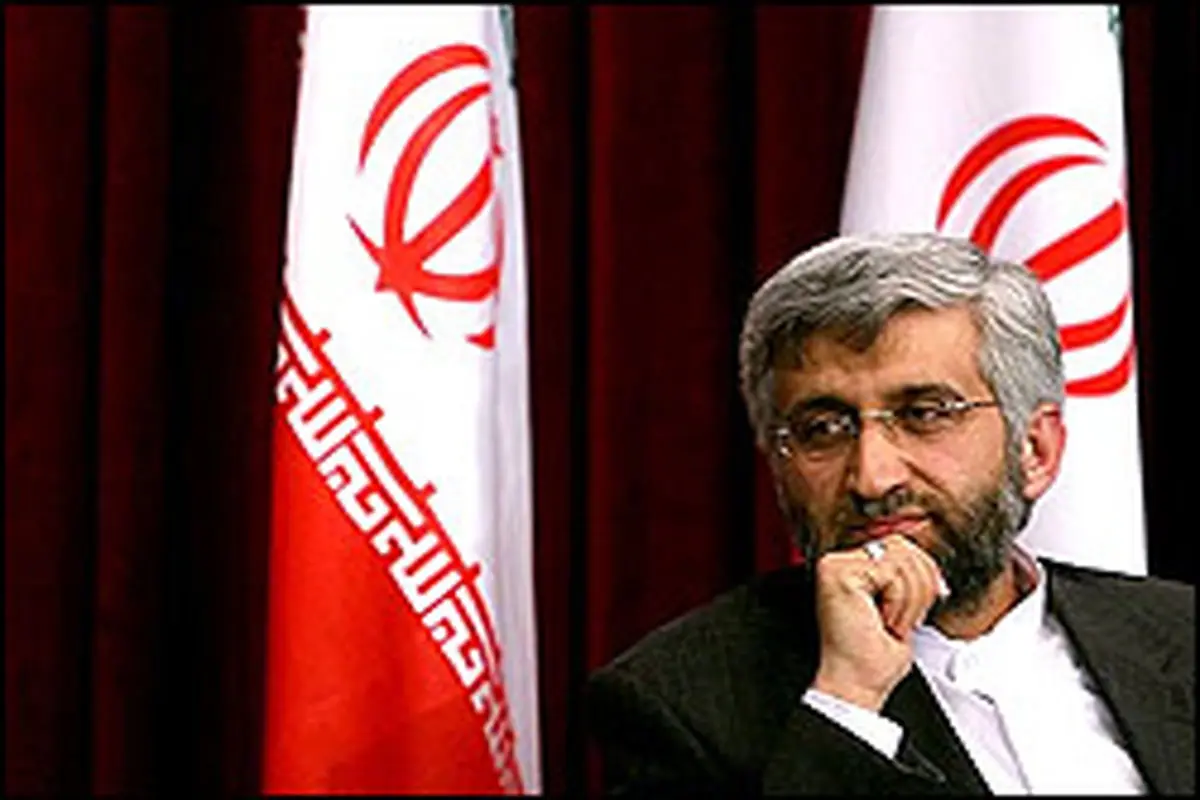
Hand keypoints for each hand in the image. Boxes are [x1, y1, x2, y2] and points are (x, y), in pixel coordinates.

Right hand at [810, 534, 947, 711]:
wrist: (856, 684)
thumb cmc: (872, 657)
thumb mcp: (901, 607)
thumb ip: (908, 577)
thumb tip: (929, 560)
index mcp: (851, 567)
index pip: (899, 545)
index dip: (926, 570)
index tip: (936, 595)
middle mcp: (838, 562)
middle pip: (902, 545)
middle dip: (921, 586)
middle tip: (906, 619)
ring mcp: (835, 565)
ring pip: (901, 559)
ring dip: (910, 601)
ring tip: (892, 624)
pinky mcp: (838, 573)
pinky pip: (891, 574)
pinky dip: (899, 604)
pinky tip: (883, 621)